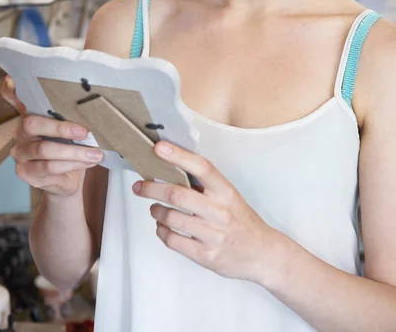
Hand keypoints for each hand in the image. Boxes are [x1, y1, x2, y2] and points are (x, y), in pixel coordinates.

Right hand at [1, 75, 102, 197]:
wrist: (68, 179)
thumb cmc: (71, 147)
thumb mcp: (74, 129)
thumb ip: (73, 115)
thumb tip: (90, 99)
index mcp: (29, 117)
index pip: (14, 100)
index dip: (10, 90)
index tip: (13, 79)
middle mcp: (20, 133)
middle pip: (33, 124)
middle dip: (62, 128)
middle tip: (86, 132)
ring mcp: (20, 154)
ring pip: (45, 150)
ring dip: (74, 152)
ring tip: (95, 153)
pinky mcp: (26, 173)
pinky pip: (49, 168)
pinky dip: (72, 165)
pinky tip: (88, 162)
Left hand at [133, 141, 280, 284]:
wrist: (262, 254)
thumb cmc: (241, 221)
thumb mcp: (230, 197)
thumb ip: (206, 185)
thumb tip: (173, 167)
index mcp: (226, 192)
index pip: (201, 167)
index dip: (178, 155)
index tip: (159, 148)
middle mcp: (220, 211)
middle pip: (177, 194)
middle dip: (152, 188)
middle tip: (140, 186)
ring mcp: (213, 235)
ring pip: (172, 218)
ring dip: (156, 211)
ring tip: (154, 208)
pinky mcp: (206, 256)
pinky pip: (173, 240)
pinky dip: (161, 231)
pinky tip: (162, 227)